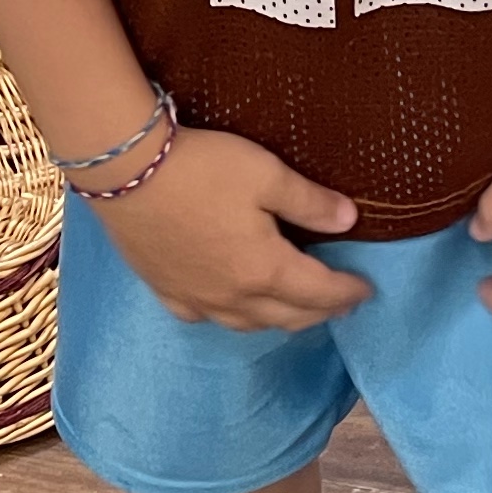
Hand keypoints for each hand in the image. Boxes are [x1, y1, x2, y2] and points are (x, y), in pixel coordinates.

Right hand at [95, 123, 371, 332]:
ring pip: (248, 324)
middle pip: (287, 316)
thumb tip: (350, 221)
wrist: (126, 171)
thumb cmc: (202, 168)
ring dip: (279, 319)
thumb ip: (310, 202)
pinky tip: (228, 308)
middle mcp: (233, 297)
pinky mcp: (164, 290)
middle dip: (319, 312)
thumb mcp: (266, 174)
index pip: (318, 292)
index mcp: (264, 271)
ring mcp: (195, 299)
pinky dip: (228, 318)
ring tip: (293, 309)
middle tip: (339, 304)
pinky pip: (204, 318)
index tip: (366, 290)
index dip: (346, 292)